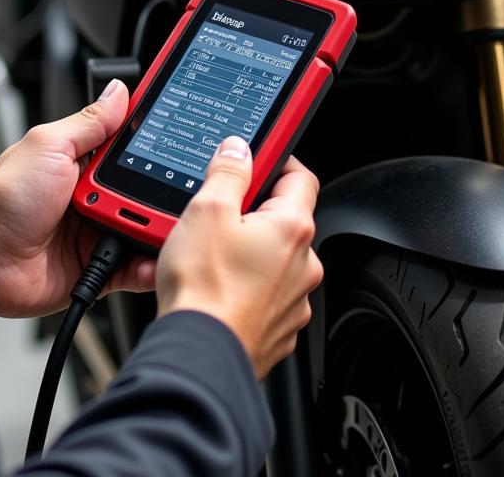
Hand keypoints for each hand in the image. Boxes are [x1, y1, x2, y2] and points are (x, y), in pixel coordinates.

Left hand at [0, 80, 155, 317]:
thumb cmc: (4, 198)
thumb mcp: (50, 146)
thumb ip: (90, 123)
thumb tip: (119, 91)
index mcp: (84, 162)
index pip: (131, 148)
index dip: (155, 144)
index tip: (182, 134)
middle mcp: (95, 195)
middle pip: (146, 190)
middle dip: (163, 191)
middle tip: (177, 189)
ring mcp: (97, 231)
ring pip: (144, 228)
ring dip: (157, 227)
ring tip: (165, 224)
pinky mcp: (98, 267)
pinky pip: (133, 267)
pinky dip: (148, 265)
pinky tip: (155, 257)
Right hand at [156, 137, 323, 379]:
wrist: (199, 354)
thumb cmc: (205, 288)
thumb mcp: (207, 210)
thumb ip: (227, 172)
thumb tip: (238, 149)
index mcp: (292, 228)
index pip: (300, 177)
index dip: (278, 160)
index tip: (256, 158)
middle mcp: (304, 265)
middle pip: (282, 219)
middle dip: (250, 211)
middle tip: (215, 211)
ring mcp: (293, 300)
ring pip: (271, 259)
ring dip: (245, 250)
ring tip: (205, 253)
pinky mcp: (277, 327)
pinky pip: (263, 293)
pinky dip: (242, 285)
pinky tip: (212, 285)